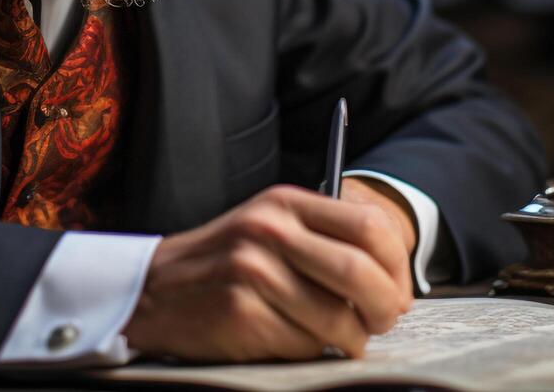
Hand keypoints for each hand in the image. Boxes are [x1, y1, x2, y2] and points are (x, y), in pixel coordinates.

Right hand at [121, 184, 412, 362]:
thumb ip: (324, 240)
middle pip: (361, 273)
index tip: (398, 291)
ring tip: (342, 338)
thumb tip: (392, 282)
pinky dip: (311, 351)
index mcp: (285, 203)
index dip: (397, 266)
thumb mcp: (269, 227)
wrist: (154, 288)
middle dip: (385, 308)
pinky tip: (296, 340)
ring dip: (351, 339)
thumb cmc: (224, 261)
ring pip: (338, 318)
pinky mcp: (241, 314)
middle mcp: (270, 231)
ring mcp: (253, 272)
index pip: (370, 226)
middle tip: (383, 322)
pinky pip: (303, 345)